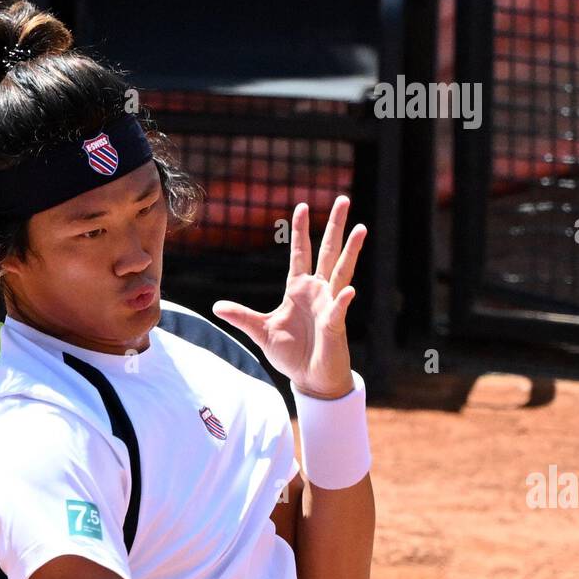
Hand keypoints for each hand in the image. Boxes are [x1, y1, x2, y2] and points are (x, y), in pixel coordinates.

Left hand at [211, 195, 365, 399]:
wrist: (310, 378)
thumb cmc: (290, 354)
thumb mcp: (261, 332)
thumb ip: (242, 316)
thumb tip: (217, 307)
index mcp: (298, 289)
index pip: (301, 253)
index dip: (300, 231)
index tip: (302, 206)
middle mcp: (317, 291)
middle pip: (327, 252)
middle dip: (334, 227)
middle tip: (343, 199)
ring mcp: (329, 305)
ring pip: (342, 271)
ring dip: (351, 251)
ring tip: (361, 228)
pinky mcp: (335, 324)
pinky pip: (339, 309)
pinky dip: (342, 300)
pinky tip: (347, 291)